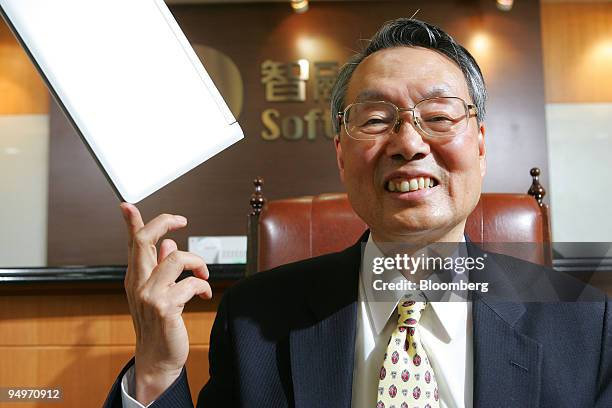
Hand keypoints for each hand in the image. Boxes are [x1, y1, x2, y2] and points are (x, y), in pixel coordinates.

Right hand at [119, 203, 211, 404]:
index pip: (132, 244)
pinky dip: (203, 286)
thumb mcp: (158, 293)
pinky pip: (191, 284)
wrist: (157, 359)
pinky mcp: (164, 308)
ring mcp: (149, 295)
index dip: (131, 222)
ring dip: (196, 262)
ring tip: (203, 274)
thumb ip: (161, 268)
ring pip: (175, 258)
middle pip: (144, 241)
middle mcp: (138, 283)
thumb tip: (168, 244)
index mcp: (136, 277)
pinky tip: (205, 295)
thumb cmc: (159, 325)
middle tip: (181, 221)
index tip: (127, 205)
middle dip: (163, 223)